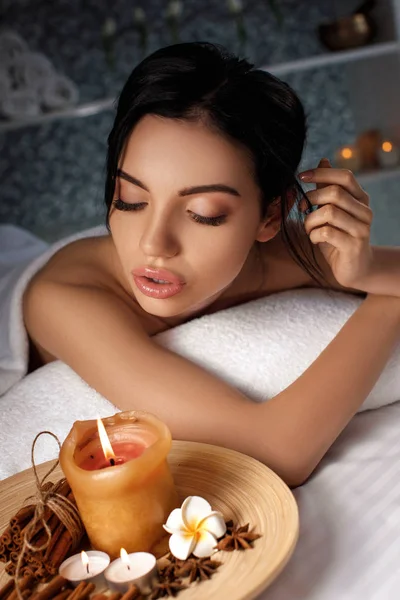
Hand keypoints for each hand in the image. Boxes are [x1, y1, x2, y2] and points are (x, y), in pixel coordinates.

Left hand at [299, 158, 373, 288]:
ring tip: (309, 229)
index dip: (321, 173)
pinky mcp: (353, 245)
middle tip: (301, 209)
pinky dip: (314, 235)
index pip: (345, 176)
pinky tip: (315, 240)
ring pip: (328, 213)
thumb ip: (327, 189)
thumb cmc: (339, 237)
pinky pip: (326, 233)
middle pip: (334, 193)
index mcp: (360, 198)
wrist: (355, 268)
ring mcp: (361, 228)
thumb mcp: (331, 211)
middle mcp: (365, 211)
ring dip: (310, 221)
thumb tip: (323, 160)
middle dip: (311, 199)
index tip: (301, 177)